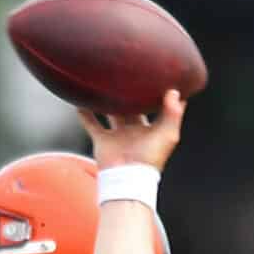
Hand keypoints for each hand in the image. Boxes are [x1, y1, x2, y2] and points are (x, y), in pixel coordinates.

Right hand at [75, 86, 189, 171]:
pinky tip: (80, 102)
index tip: (157, 78)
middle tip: (127, 76)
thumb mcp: (168, 135)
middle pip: (132, 108)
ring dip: (107, 102)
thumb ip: (173, 113)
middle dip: (130, 95)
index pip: (156, 108)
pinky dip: (85, 114)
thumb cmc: (150, 160)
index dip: (157, 95)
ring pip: (111, 113)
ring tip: (103, 84)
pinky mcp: (103, 140)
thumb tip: (174, 92)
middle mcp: (134, 130)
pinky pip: (92, 124)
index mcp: (152, 129)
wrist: (127, 178)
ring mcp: (118, 135)